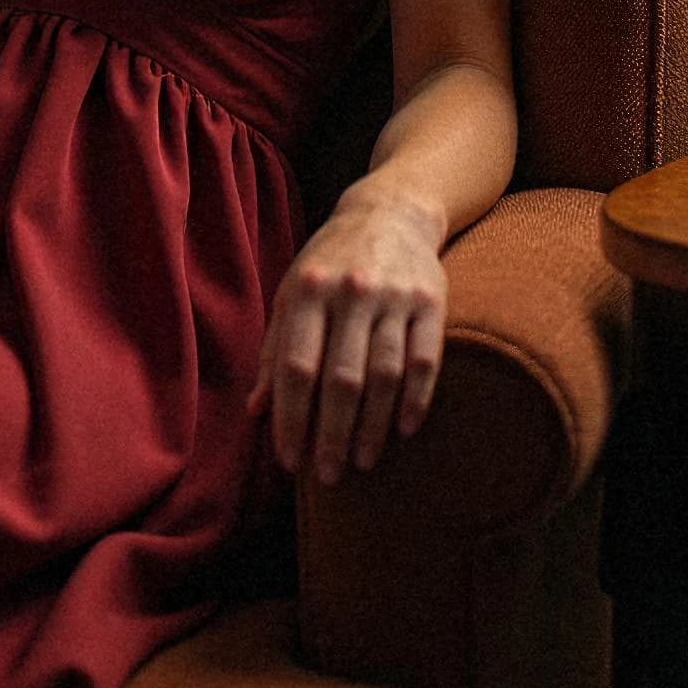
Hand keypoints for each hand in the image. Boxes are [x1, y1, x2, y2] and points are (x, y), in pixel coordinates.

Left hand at [246, 185, 447, 485]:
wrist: (390, 211)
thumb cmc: (329, 262)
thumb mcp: (291, 292)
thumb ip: (274, 348)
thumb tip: (256, 410)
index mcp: (307, 289)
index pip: (295, 366)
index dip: (290, 418)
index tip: (289, 461)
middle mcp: (350, 291)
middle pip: (340, 379)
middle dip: (331, 434)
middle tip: (327, 476)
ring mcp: (394, 296)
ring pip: (384, 375)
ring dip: (372, 426)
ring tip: (361, 462)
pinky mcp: (431, 300)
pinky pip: (425, 360)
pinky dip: (415, 399)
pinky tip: (404, 430)